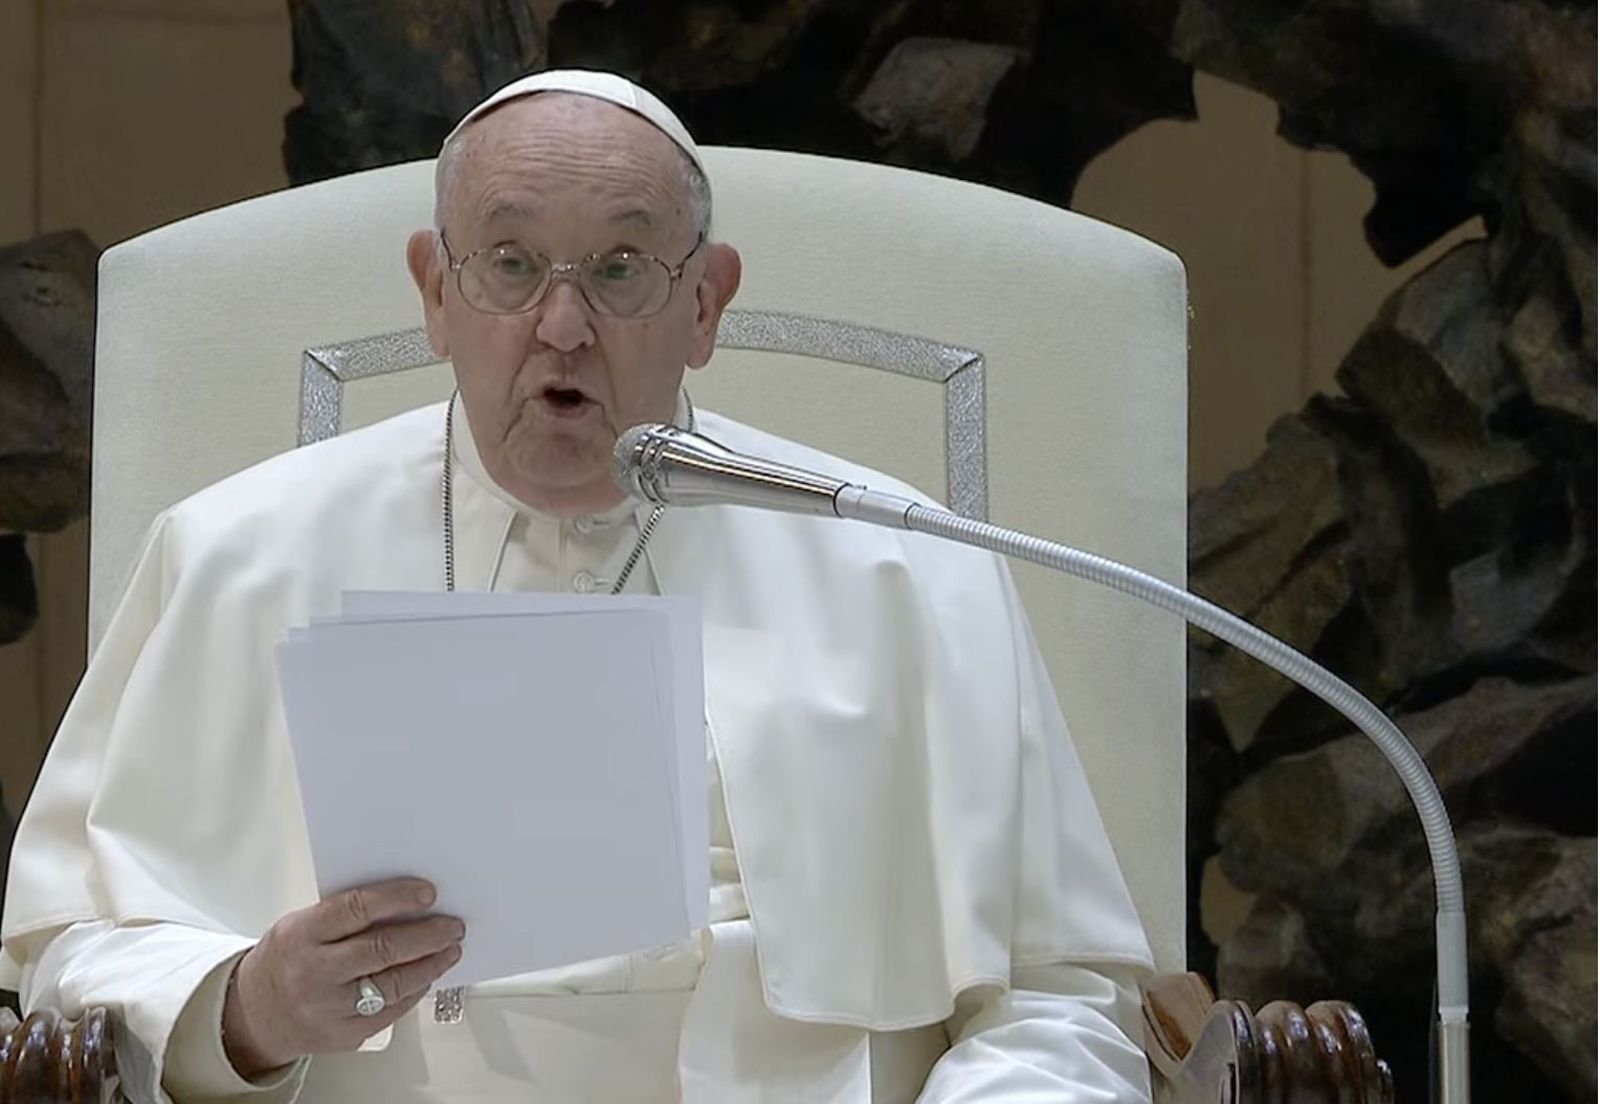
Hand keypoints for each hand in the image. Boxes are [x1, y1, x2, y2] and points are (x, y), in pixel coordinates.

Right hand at [222, 878, 463, 1077]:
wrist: (254, 1013)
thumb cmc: (287, 959)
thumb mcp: (302, 925)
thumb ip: (346, 914)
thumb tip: (407, 901)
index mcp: (302, 934)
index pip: (357, 909)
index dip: (397, 898)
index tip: (428, 893)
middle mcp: (314, 972)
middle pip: (382, 949)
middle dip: (427, 935)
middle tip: (453, 925)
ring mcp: (328, 1008)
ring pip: (393, 985)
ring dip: (430, 965)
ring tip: (450, 950)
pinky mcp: (342, 1036)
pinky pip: (390, 1012)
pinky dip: (415, 992)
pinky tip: (427, 976)